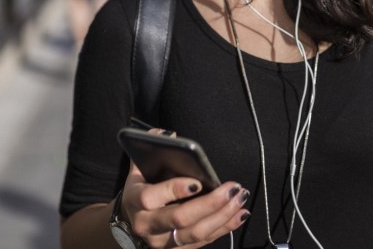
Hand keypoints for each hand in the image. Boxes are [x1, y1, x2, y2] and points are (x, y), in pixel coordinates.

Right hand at [122, 161, 249, 247]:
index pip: (151, 198)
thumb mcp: (139, 169)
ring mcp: (162, 241)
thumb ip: (151, 149)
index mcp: (135, 201)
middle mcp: (148, 225)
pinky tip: (240, 213)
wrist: (132, 222)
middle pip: (180, 218)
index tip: (198, 181)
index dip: (174, 190)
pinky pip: (205, 241)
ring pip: (196, 233)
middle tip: (232, 188)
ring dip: (223, 216)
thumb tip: (169, 135)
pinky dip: (225, 227)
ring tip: (240, 198)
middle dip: (210, 204)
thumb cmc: (142, 188)